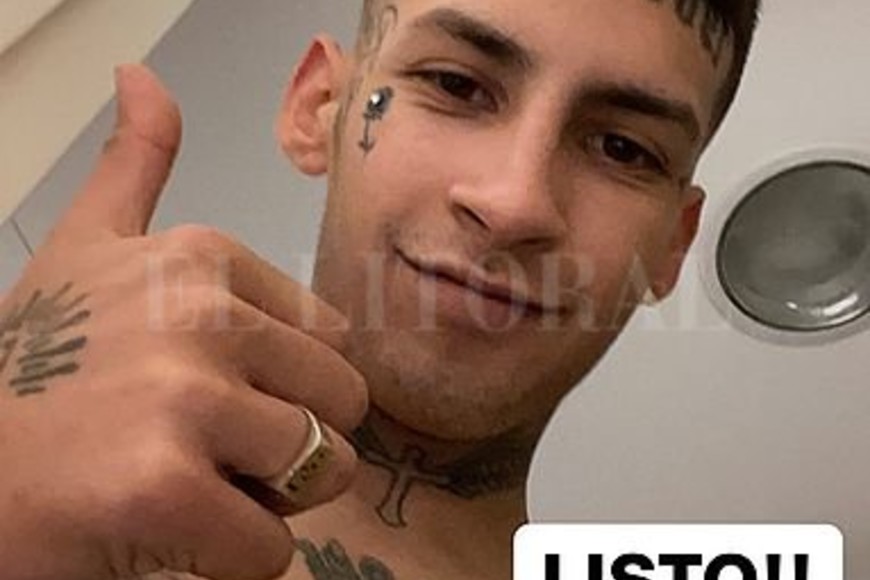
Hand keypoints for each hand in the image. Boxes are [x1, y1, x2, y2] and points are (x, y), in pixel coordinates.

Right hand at [0, 64, 366, 579]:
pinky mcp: (165, 487)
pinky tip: (170, 534)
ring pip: (322, 471)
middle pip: (339, 405)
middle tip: (201, 450)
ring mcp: (185, 397)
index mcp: (201, 255)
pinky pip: (272, 548)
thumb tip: (142, 74)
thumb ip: (133, 162)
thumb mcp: (84, 247)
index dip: (285, 388)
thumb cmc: (33, 370)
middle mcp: (200, 313)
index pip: (333, 343)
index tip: (209, 394)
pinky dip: (235, 562)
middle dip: (289, 446)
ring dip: (266, 502)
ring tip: (188, 486)